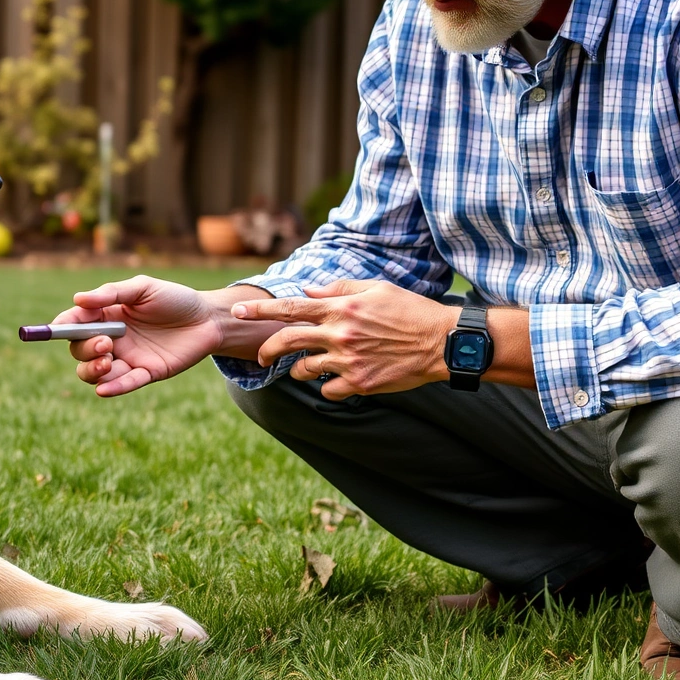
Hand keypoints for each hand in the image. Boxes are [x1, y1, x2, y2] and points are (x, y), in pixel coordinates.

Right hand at [53, 276, 262, 396]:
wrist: (209, 318)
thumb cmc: (175, 299)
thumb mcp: (143, 288)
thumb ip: (111, 293)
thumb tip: (78, 299)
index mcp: (106, 315)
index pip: (74, 323)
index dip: (62, 326)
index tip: (58, 327)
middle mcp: (112, 338)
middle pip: (79, 350)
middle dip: (84, 349)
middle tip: (105, 343)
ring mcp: (128, 358)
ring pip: (95, 372)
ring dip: (92, 370)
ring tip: (106, 360)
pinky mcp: (146, 373)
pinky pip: (125, 384)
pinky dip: (113, 388)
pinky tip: (104, 389)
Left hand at [233, 278, 454, 400]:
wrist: (442, 342)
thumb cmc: (410, 311)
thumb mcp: (376, 289)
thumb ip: (338, 289)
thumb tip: (308, 293)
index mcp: (341, 308)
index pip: (290, 308)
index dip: (260, 310)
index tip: (238, 313)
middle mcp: (340, 334)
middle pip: (287, 341)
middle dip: (266, 349)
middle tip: (259, 354)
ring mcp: (349, 361)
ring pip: (304, 369)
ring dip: (299, 369)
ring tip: (304, 368)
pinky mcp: (360, 383)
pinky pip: (328, 390)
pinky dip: (327, 386)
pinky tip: (336, 381)